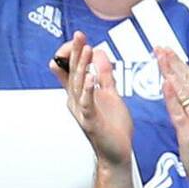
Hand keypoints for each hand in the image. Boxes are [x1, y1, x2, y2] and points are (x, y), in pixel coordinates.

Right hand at [50, 31, 133, 168]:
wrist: (117, 152)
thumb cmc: (112, 128)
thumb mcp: (110, 93)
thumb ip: (105, 74)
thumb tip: (101, 54)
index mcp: (82, 94)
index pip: (71, 69)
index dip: (72, 53)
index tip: (79, 38)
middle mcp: (78, 101)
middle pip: (73, 71)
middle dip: (75, 52)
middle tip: (79, 35)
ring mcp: (83, 111)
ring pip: (78, 84)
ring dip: (82, 65)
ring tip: (86, 49)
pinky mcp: (91, 121)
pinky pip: (87, 103)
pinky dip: (88, 89)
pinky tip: (90, 77)